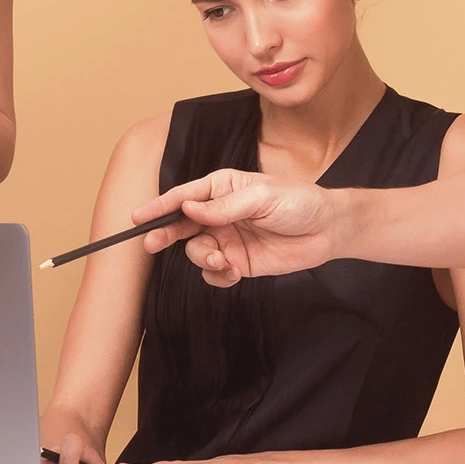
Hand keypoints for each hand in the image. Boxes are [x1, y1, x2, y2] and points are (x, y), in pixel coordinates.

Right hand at [135, 168, 342, 286]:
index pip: (184, 196)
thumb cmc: (298, 202)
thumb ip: (224, 206)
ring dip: (201, 258)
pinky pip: (212, 272)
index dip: (159, 205)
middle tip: (151, 244)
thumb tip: (189, 207)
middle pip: (181, 224)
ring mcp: (227, 238)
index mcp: (222, 187)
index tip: (137, 217)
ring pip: (195, 251)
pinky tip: (231, 272)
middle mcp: (220, 213)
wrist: (327, 230)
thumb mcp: (262, 197)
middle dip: (165, 234)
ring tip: (220, 261)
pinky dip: (216, 276)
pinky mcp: (237, 261)